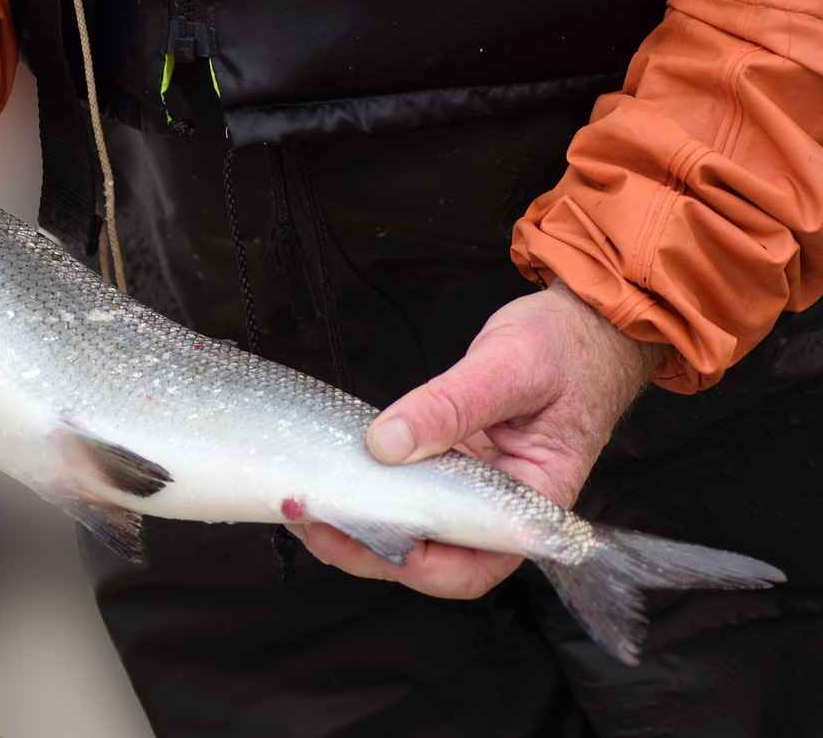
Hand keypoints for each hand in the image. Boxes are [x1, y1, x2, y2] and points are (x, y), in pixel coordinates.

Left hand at [289, 281, 665, 597]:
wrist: (584, 323)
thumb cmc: (566, 346)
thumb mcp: (508, 367)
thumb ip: (450, 406)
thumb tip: (386, 444)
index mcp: (533, 503)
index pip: (471, 565)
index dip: (411, 565)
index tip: (355, 536)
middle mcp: (500, 508)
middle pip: (429, 557)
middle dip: (363, 547)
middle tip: (306, 516)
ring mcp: (472, 487)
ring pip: (411, 528)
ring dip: (356, 522)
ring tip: (302, 502)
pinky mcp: (451, 463)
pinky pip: (406, 489)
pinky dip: (367, 489)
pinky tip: (330, 475)